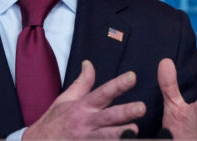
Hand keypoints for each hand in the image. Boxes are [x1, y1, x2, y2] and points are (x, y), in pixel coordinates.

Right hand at [23, 60, 145, 139]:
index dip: (118, 85)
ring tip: (135, 131)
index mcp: (83, 106)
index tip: (133, 77)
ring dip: (121, 134)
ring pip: (106, 137)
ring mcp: (86, 140)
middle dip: (125, 112)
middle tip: (141, 107)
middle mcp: (86, 123)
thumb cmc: (54, 121)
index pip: (103, 92)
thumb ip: (83, 82)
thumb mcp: (66, 99)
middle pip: (108, 116)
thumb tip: (89, 63)